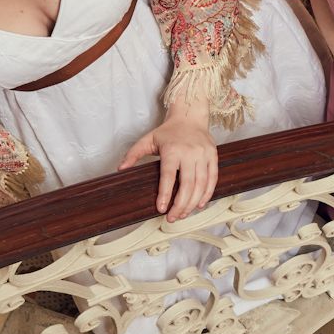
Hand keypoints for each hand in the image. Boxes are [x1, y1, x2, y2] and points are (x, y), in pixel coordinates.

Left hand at [119, 102, 219, 220]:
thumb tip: (120, 169)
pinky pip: (213, 179)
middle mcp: (190, 153)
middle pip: (187, 184)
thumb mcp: (148, 139)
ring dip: (193, 203)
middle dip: (180, 204)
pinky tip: (199, 204)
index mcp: (173, 150)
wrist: (190, 116)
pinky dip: (207, 194)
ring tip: (183, 214)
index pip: (169, 176)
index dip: (165, 193)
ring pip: (201, 184)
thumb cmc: (168, 131)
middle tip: (172, 217)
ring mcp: (204, 155)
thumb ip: (133, 154)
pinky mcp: (214, 157)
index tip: (161, 208)